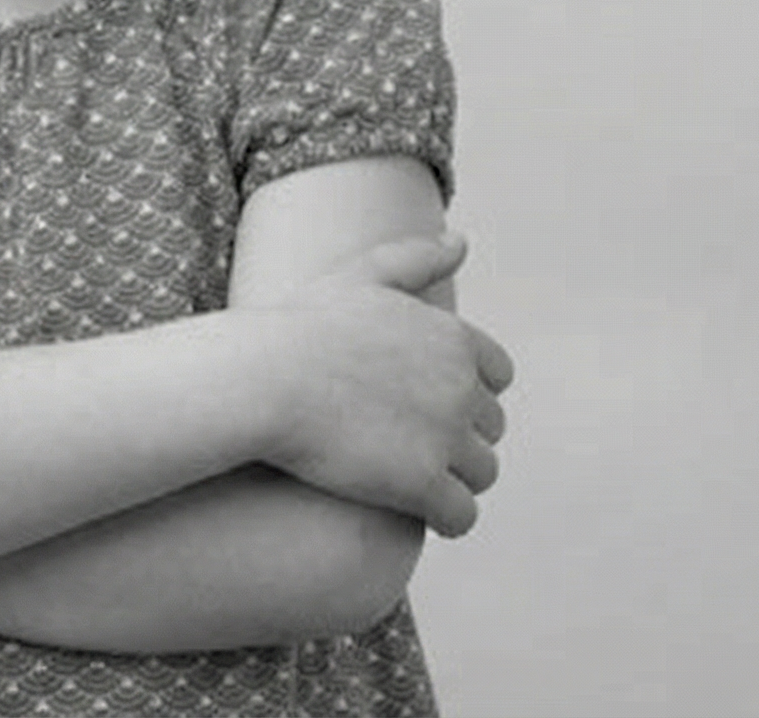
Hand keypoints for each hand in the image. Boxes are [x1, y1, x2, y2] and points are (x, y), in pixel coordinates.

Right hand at [259, 235, 513, 536]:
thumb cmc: (299, 328)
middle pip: (490, 428)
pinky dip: (446, 518)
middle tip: (411, 448)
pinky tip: (416, 514)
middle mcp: (462, 386)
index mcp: (454, 337)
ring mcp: (445, 436)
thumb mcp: (358, 277)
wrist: (261, 380)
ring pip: (481, 473)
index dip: (466, 393)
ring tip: (414, 484)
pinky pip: (461, 515)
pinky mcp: (423, 483)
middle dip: (460, 439)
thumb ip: (414, 258)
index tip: (427, 405)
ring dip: (456, 481)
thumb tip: (461, 241)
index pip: (497, 375)